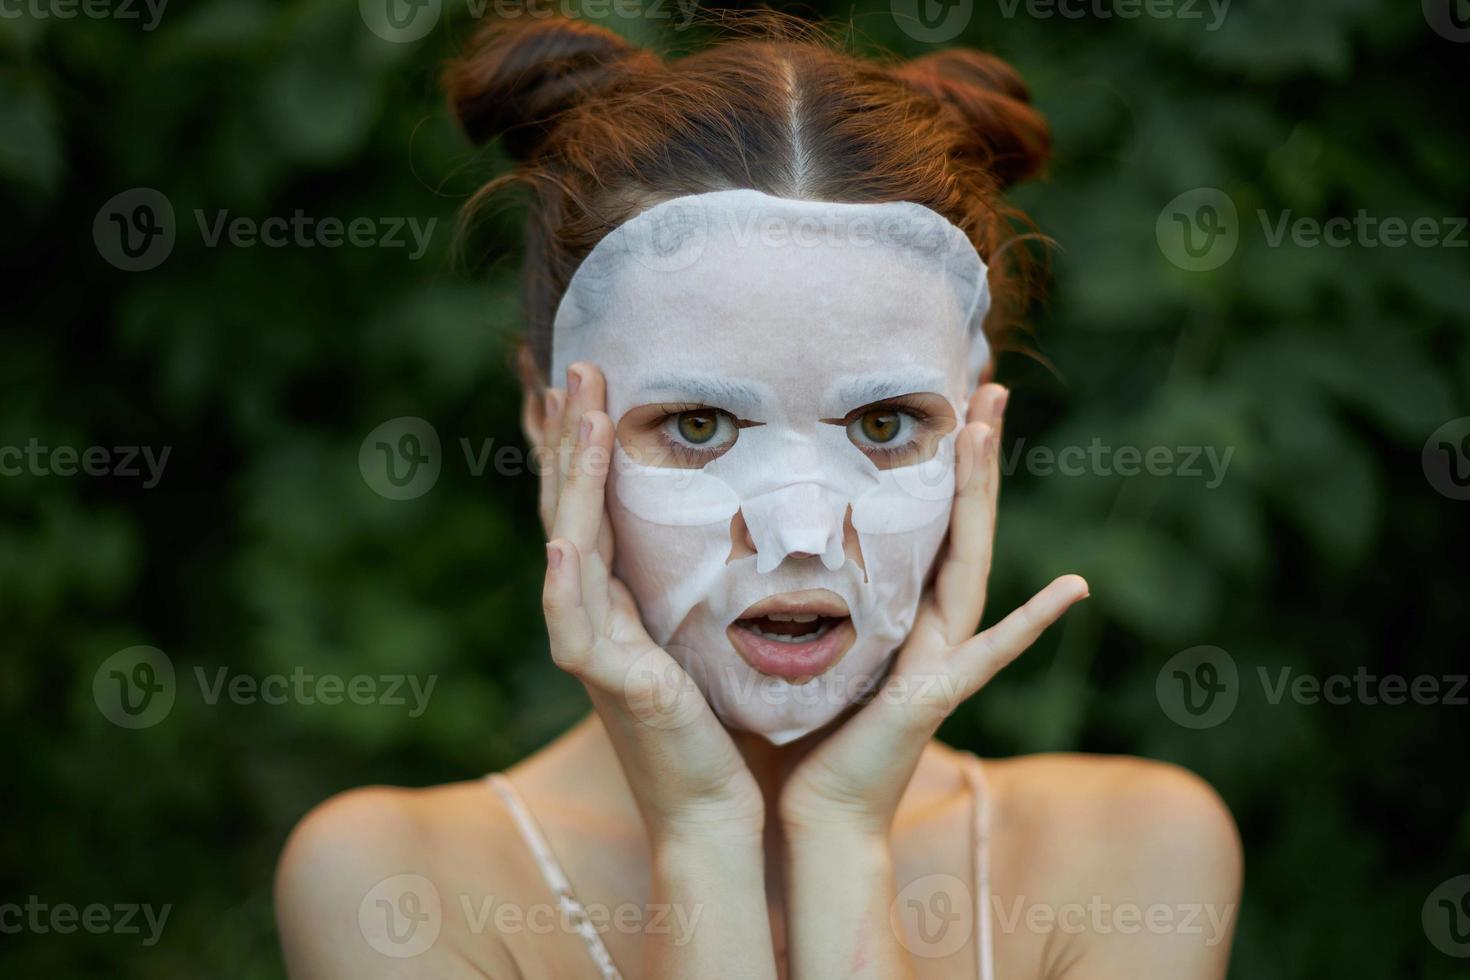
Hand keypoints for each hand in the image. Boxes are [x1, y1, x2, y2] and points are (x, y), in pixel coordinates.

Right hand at [539, 362, 764, 844]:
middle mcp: (590, 614)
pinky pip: (576, 626)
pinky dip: (566, 583)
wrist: (716, 807)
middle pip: (568, 509)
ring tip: (576, 414)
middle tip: (576, 366)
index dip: (581, 444)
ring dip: (570, 481)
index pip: (589, 504)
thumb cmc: (718, 723)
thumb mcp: (701, 629)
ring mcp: (592, 649)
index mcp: (613, 598)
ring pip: (567, 548)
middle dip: (569, 437)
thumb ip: (691, 577)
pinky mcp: (611, 686)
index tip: (586, 379)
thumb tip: (720, 511)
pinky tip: (566, 544)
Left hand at [779, 383, 1089, 837]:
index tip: (943, 400)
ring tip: (991, 431)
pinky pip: (991, 652)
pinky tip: (1072, 587)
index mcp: (900, 613)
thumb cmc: (804, 734)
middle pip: (959, 525)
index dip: (938, 464)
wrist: (817, 811)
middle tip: (987, 382)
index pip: (925, 523)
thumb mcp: (802, 643)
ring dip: (982, 498)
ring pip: (971, 562)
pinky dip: (1033, 623)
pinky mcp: (938, 694)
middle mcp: (932, 627)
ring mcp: (944, 658)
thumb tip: (756, 532)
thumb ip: (803, 594)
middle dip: (974, 456)